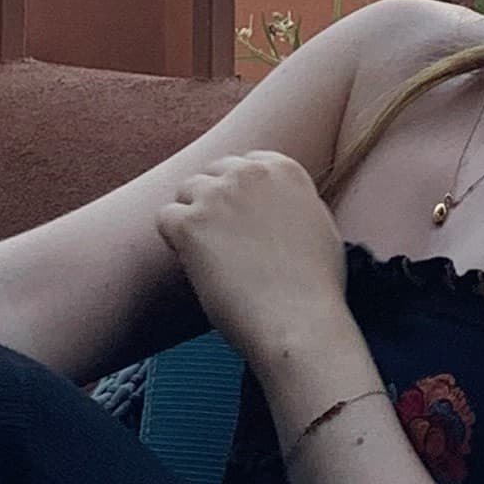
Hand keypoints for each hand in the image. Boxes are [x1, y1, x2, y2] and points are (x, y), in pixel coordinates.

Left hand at [155, 147, 352, 376]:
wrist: (299, 320)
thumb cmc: (315, 286)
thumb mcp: (318, 224)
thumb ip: (291, 202)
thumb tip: (273, 203)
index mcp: (283, 169)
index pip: (245, 163)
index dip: (239, 192)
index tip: (242, 218)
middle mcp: (249, 173)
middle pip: (212, 174)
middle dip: (214, 201)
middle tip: (223, 241)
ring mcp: (217, 195)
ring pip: (186, 192)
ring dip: (194, 219)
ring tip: (212, 257)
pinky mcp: (190, 223)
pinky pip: (165, 218)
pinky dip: (174, 241)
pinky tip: (197, 264)